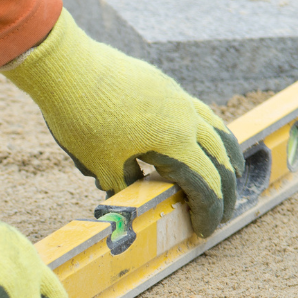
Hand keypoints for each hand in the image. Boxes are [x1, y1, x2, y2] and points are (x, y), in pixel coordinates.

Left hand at [2, 10, 245, 236]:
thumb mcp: (101, 165)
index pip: (205, 185)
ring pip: (216, 130)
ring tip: (231, 172)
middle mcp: (186, 118)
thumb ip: (123, 187)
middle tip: (222, 213)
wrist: (66, 65)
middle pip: (220, 159)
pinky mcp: (163, 85)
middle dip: (224, 190)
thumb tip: (130, 200)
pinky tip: (199, 137)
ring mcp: (177, 98)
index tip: (204, 232)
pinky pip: (198, 112)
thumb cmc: (82, 118)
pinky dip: (209, 131)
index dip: (208, 212)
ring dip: (225, 156)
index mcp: (176, 142)